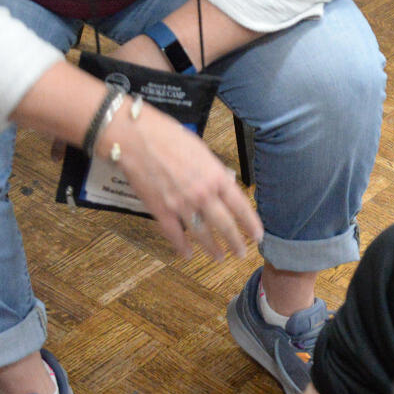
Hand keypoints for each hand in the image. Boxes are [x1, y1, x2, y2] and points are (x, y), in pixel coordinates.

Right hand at [97, 101, 263, 259]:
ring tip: (219, 257)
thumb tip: (221, 181)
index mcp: (215, 176)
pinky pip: (174, 235)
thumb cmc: (167, 136)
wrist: (136, 138)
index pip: (240, 205)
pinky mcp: (161, 211)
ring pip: (202, 234)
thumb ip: (212, 170)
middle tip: (241, 253)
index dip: (250, 223)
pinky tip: (187, 254)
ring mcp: (181, 205)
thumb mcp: (200, 149)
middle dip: (236, 242)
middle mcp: (202, 194)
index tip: (257, 234)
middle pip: (225, 225)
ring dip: (212, 248)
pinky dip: (181, 247)